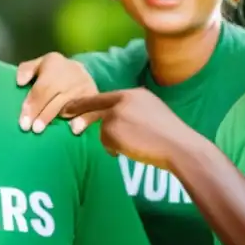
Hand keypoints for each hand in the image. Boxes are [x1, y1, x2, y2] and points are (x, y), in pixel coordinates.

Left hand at [16, 53, 97, 134]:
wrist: (79, 70)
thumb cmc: (53, 71)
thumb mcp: (38, 64)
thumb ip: (26, 70)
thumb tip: (19, 82)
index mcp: (54, 66)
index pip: (42, 88)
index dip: (33, 105)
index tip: (24, 121)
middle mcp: (71, 76)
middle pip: (56, 99)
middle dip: (44, 116)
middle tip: (34, 130)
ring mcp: (85, 87)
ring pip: (71, 106)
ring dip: (60, 119)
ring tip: (48, 132)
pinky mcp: (95, 97)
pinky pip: (92, 110)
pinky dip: (84, 120)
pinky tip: (74, 129)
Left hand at [62, 89, 197, 170]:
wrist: (179, 146)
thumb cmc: (170, 136)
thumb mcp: (151, 114)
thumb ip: (131, 113)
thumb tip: (108, 122)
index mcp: (135, 94)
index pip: (105, 96)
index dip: (87, 102)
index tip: (72, 105)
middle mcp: (124, 100)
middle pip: (94, 106)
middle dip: (79, 114)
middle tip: (64, 115)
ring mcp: (117, 114)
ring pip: (103, 129)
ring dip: (113, 141)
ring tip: (136, 145)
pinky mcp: (112, 129)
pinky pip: (106, 143)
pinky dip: (115, 149)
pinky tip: (133, 150)